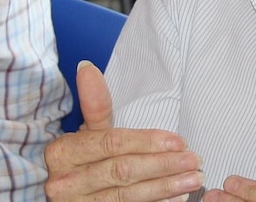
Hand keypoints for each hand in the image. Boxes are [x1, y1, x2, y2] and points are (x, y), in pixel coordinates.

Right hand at [45, 61, 204, 200]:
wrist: (61, 193)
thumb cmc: (80, 158)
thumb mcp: (86, 131)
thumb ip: (94, 104)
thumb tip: (87, 67)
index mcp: (64, 152)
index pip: (112, 144)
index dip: (147, 141)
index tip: (179, 140)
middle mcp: (66, 182)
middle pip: (122, 170)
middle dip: (163, 164)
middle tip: (195, 159)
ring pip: (127, 196)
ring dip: (165, 187)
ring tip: (194, 179)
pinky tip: (177, 198)